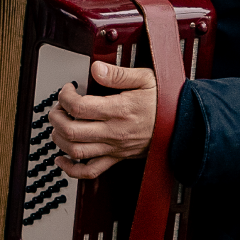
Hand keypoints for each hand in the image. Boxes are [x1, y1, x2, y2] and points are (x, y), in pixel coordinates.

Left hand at [51, 61, 156, 178]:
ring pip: (76, 151)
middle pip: (71, 130)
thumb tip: (96, 69)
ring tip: (59, 126)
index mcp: (119, 110)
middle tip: (58, 107)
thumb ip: (118, 74)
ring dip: (59, 139)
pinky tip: (62, 159)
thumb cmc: (166, 101)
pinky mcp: (117, 157)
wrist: (183, 124)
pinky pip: (90, 171)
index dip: (65, 97)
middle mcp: (114, 131)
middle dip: (56, 117)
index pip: (78, 107)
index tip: (68, 89)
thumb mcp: (146, 78)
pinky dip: (71, 169)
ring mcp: (114, 147)